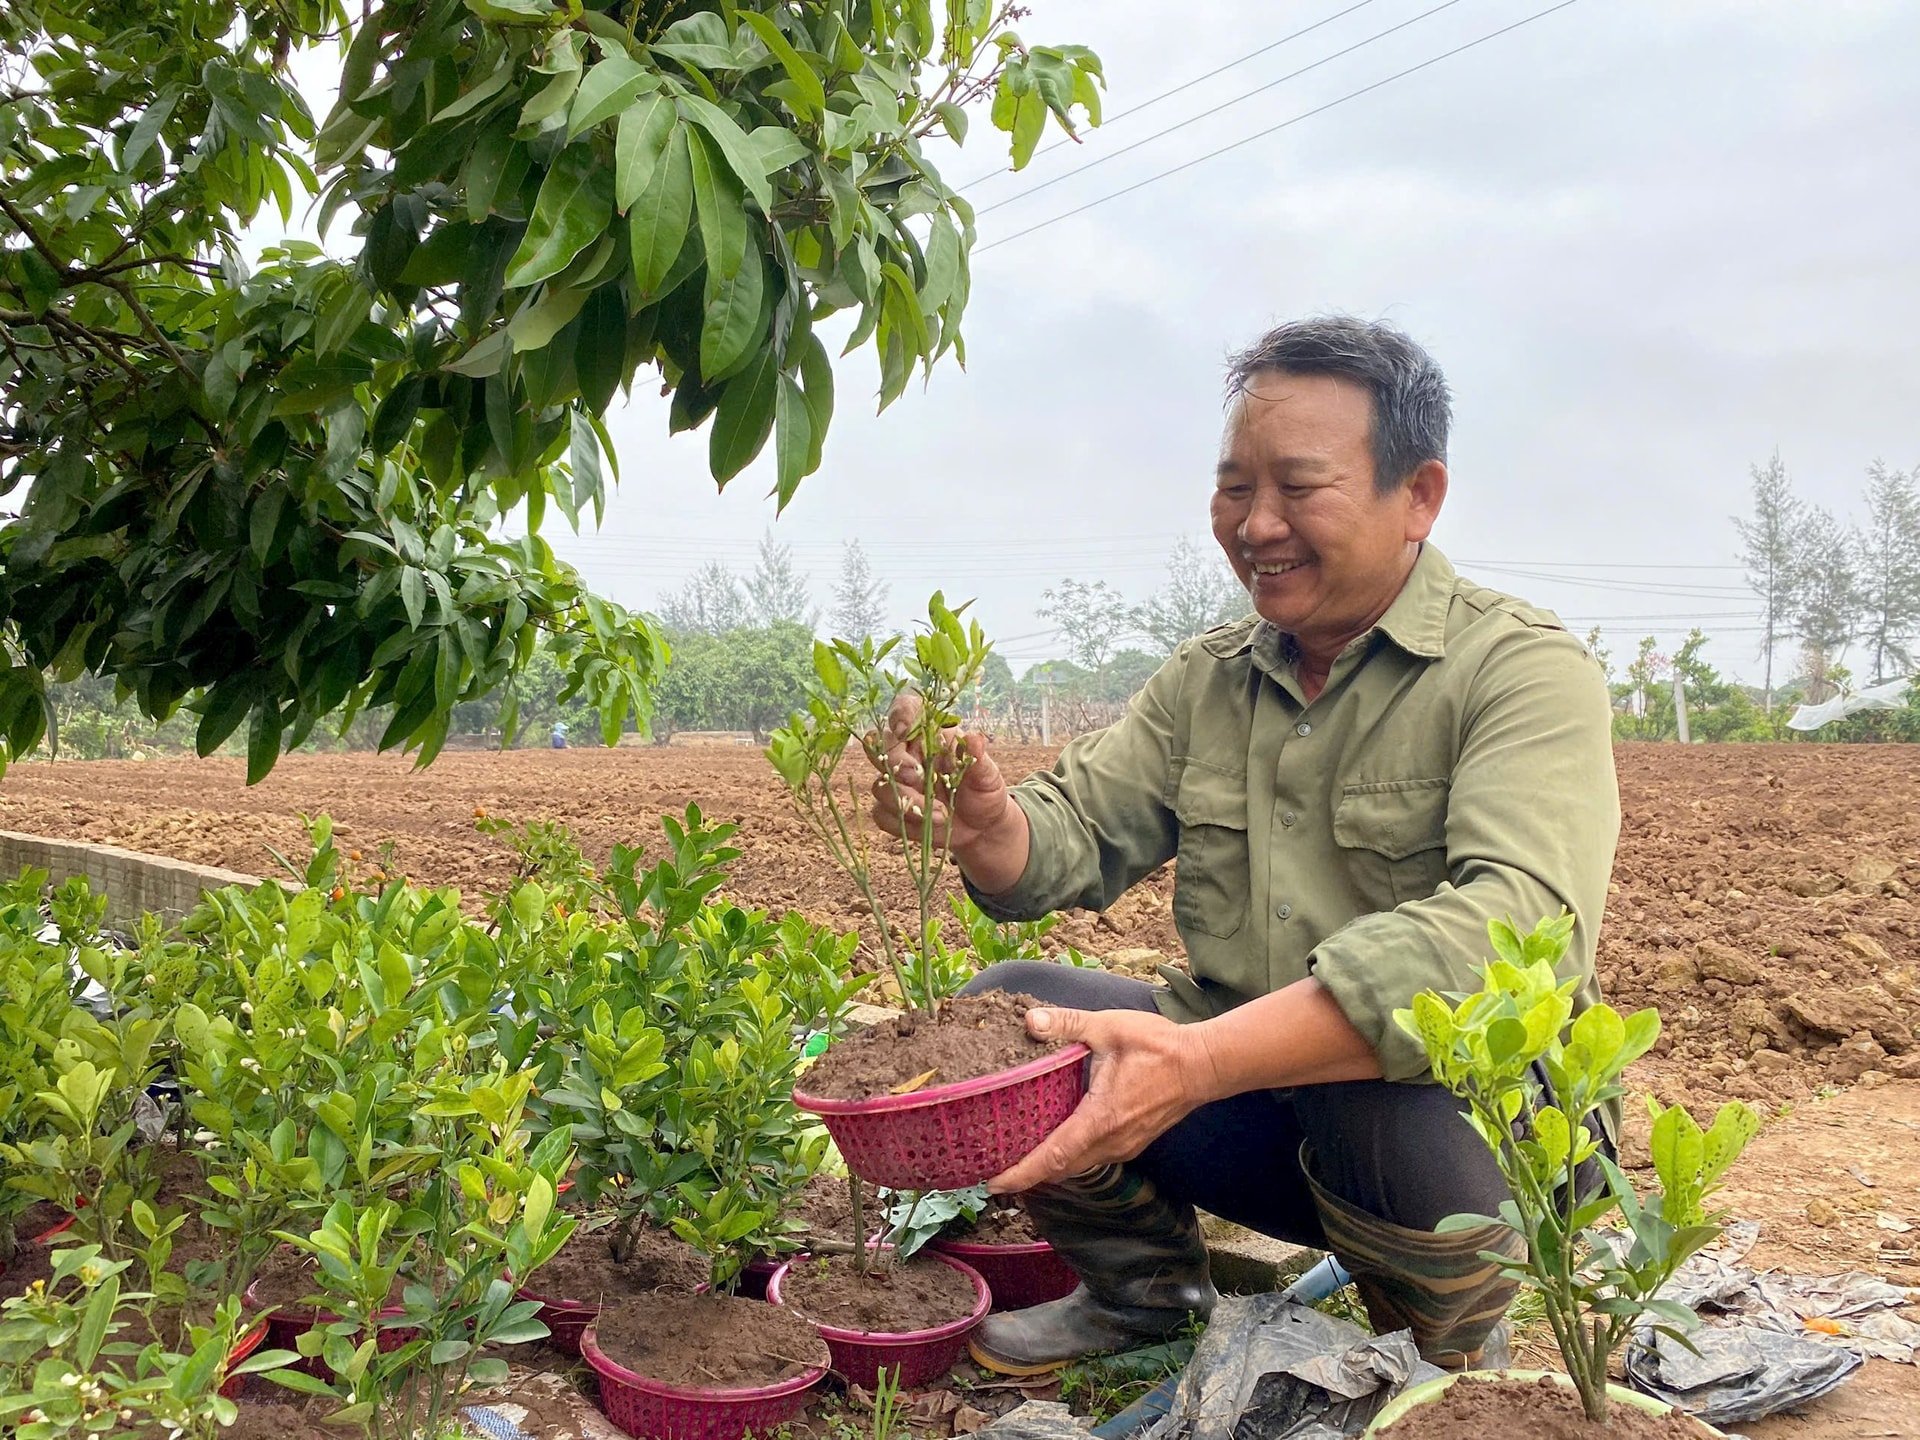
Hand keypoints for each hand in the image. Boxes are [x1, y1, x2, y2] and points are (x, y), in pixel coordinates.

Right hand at [866, 694, 1017, 859]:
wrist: (982, 828)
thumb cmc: (984, 792)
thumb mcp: (988, 775)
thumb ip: (978, 758)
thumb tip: (974, 739)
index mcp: (930, 735)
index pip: (906, 710)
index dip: (900, 715)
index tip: (905, 732)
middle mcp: (908, 755)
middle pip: (880, 746)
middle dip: (896, 763)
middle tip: (917, 778)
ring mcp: (896, 783)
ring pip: (879, 785)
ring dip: (906, 802)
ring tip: (940, 815)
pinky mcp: (892, 811)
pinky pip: (881, 814)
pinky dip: (902, 823)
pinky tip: (927, 827)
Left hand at [986, 1005, 1220, 1192]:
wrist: (1205, 1065)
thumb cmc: (1160, 1046)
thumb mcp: (1109, 1027)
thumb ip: (1068, 1024)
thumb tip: (1030, 1020)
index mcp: (1100, 1119)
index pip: (1053, 1156)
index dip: (1022, 1173)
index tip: (994, 1184)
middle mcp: (1112, 1142)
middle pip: (1061, 1169)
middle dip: (1028, 1174)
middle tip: (995, 1170)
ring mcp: (1125, 1146)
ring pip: (1079, 1166)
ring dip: (1050, 1167)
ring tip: (1019, 1159)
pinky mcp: (1133, 1142)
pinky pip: (1094, 1158)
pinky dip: (1070, 1158)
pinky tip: (1057, 1143)